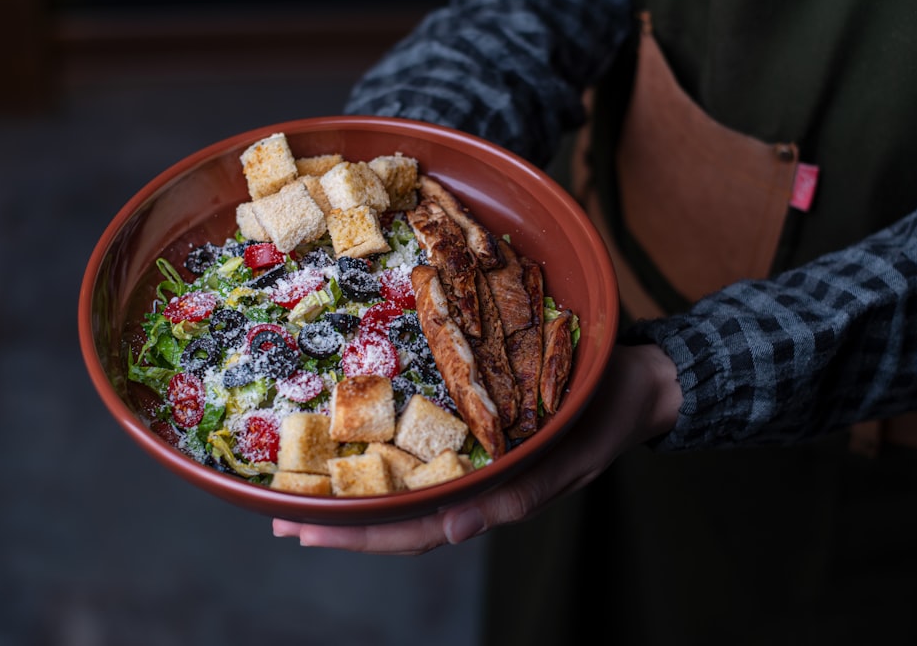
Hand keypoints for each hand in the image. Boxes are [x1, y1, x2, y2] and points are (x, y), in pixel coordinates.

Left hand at [272, 343, 679, 553]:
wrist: (635, 380)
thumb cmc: (602, 416)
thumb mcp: (567, 456)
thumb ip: (517, 496)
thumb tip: (452, 531)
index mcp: (490, 497)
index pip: (413, 529)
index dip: (358, 535)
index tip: (304, 531)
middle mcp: (472, 482)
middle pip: (396, 515)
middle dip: (339, 522)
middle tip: (281, 518)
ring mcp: (472, 457)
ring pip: (405, 486)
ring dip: (354, 492)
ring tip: (302, 488)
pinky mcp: (475, 427)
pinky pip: (424, 450)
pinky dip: (386, 454)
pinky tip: (358, 446)